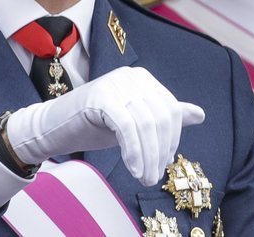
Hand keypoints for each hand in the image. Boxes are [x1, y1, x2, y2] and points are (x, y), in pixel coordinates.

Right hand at [5, 66, 204, 185]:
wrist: (53, 127)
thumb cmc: (95, 125)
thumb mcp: (136, 122)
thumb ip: (164, 117)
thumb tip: (200, 114)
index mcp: (144, 79)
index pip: (171, 109)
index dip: (172, 139)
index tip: (164, 162)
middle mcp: (132, 76)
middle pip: (161, 117)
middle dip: (161, 151)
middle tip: (153, 176)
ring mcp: (116, 84)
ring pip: (146, 124)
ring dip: (148, 157)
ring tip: (144, 177)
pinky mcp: (101, 97)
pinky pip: (127, 127)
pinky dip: (134, 151)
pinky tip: (133, 168)